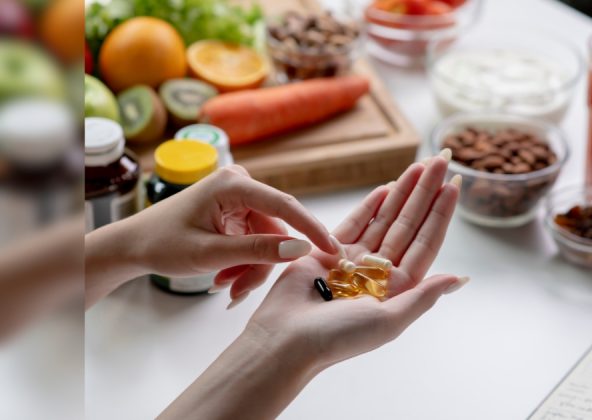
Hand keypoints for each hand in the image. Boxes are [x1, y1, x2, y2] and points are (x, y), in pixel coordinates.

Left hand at [86, 165, 336, 307]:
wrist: (133, 245)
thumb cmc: (162, 244)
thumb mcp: (211, 254)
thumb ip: (258, 250)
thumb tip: (301, 248)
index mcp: (233, 185)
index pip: (286, 206)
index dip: (312, 230)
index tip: (333, 251)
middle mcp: (240, 184)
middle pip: (275, 229)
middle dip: (262, 263)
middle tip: (239, 291)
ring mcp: (238, 197)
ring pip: (267, 239)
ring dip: (251, 266)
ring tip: (226, 287)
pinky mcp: (236, 210)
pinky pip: (255, 239)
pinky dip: (244, 261)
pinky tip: (225, 276)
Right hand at [245, 154, 466, 369]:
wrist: (287, 340)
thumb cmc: (338, 338)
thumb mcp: (389, 321)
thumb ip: (423, 297)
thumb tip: (460, 279)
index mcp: (397, 289)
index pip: (425, 242)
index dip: (440, 213)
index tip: (454, 183)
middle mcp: (379, 273)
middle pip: (408, 225)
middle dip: (425, 192)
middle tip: (440, 159)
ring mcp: (353, 261)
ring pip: (385, 219)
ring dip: (402, 192)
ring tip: (418, 166)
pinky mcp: (327, 252)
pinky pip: (355, 223)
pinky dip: (370, 205)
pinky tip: (387, 186)